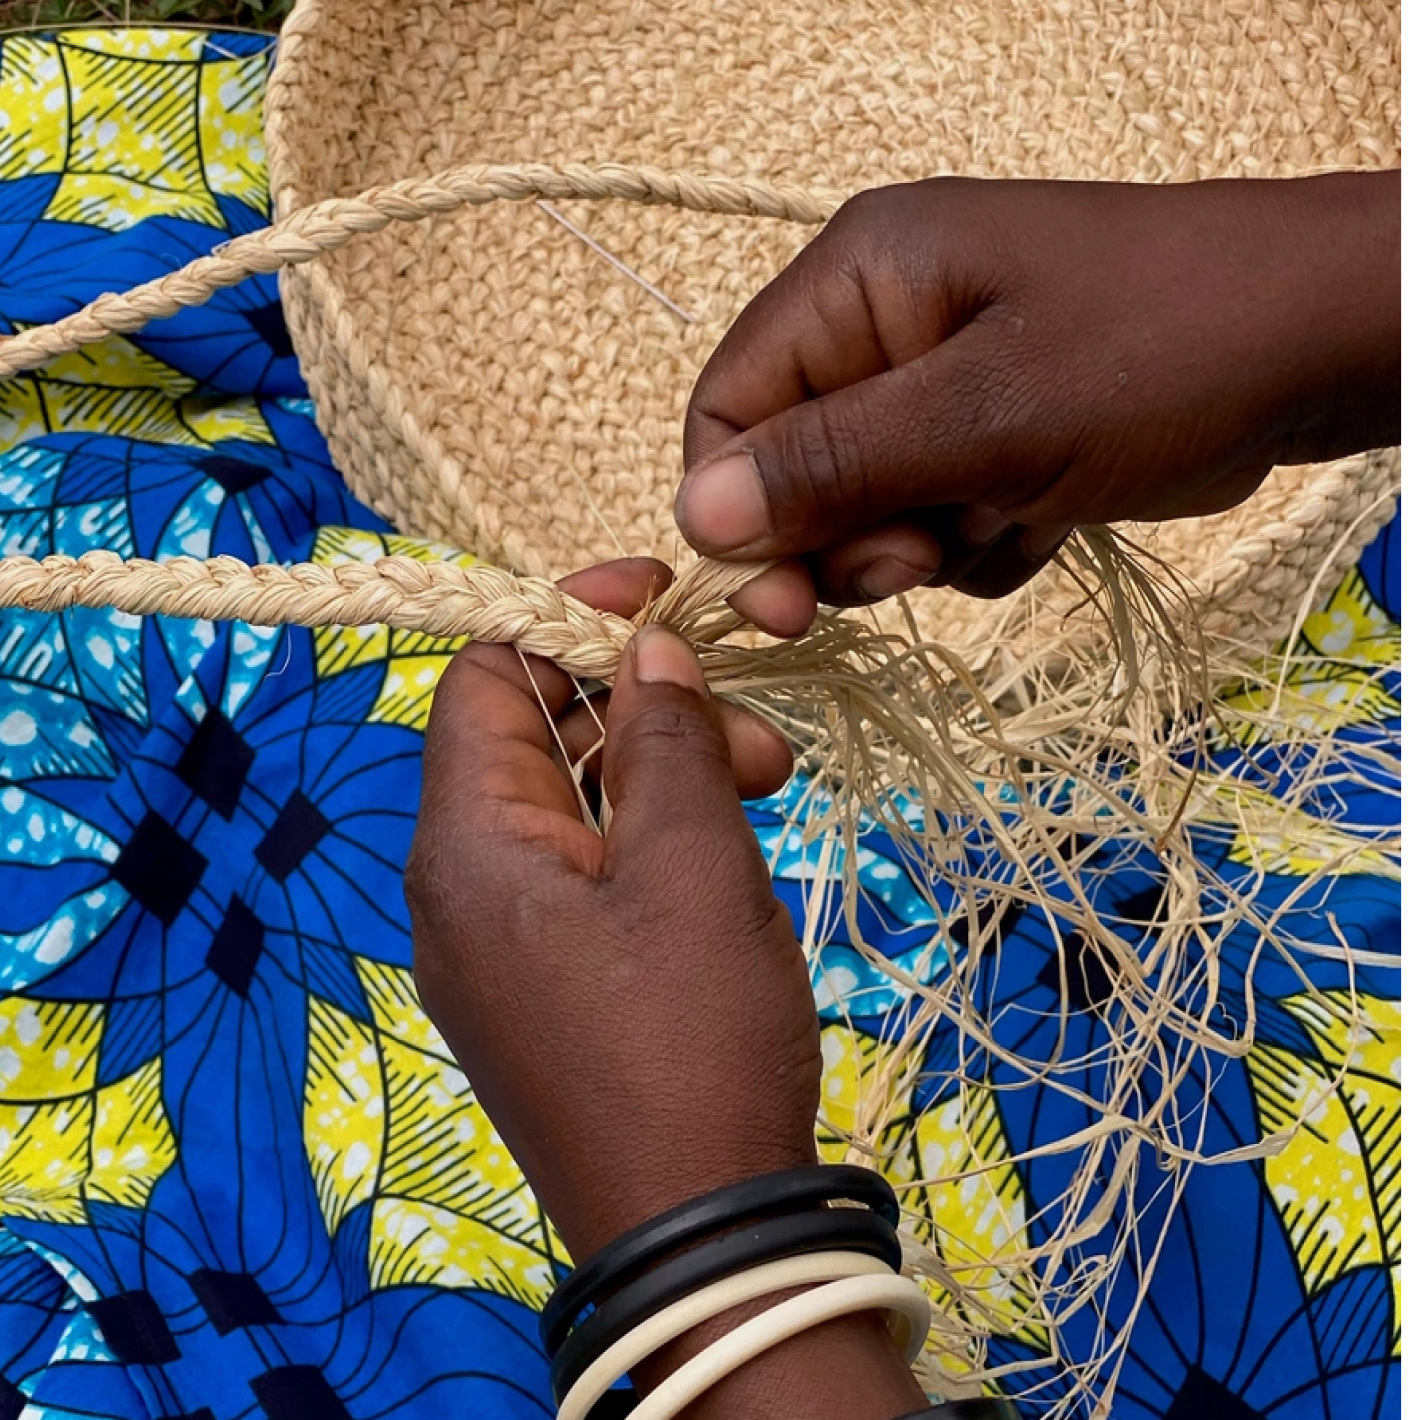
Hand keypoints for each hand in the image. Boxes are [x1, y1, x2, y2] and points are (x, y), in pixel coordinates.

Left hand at [405, 558, 813, 1259]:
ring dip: (662, 772)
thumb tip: (646, 647)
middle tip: (751, 725)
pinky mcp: (545, 986)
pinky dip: (653, 838)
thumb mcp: (694, 866)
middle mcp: (460, 887)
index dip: (567, 614)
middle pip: (534, 737)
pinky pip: (586, 873)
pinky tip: (730, 848)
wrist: (699, 1232)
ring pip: (572, 805)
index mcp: (467, 844)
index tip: (660, 595)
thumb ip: (664, 738)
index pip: (484, 675)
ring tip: (767, 785)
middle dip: (641, 704)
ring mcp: (500, 944)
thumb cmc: (692, 1040)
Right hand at [677, 170, 1401, 634]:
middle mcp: (885, 329)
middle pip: (795, 473)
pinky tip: (1048, 512)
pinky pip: (939, 526)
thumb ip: (835, 466)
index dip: (735, 509)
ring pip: (869, 514)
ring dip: (928, 544)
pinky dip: (983, 543)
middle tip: (917, 558)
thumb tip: (694, 521)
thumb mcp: (987, 414)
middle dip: (851, 535)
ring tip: (1009, 509)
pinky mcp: (992, 439)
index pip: (729, 408)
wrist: (1324, 347)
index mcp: (859, 281)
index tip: (779, 599)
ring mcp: (942, 386)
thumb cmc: (1163, 348)